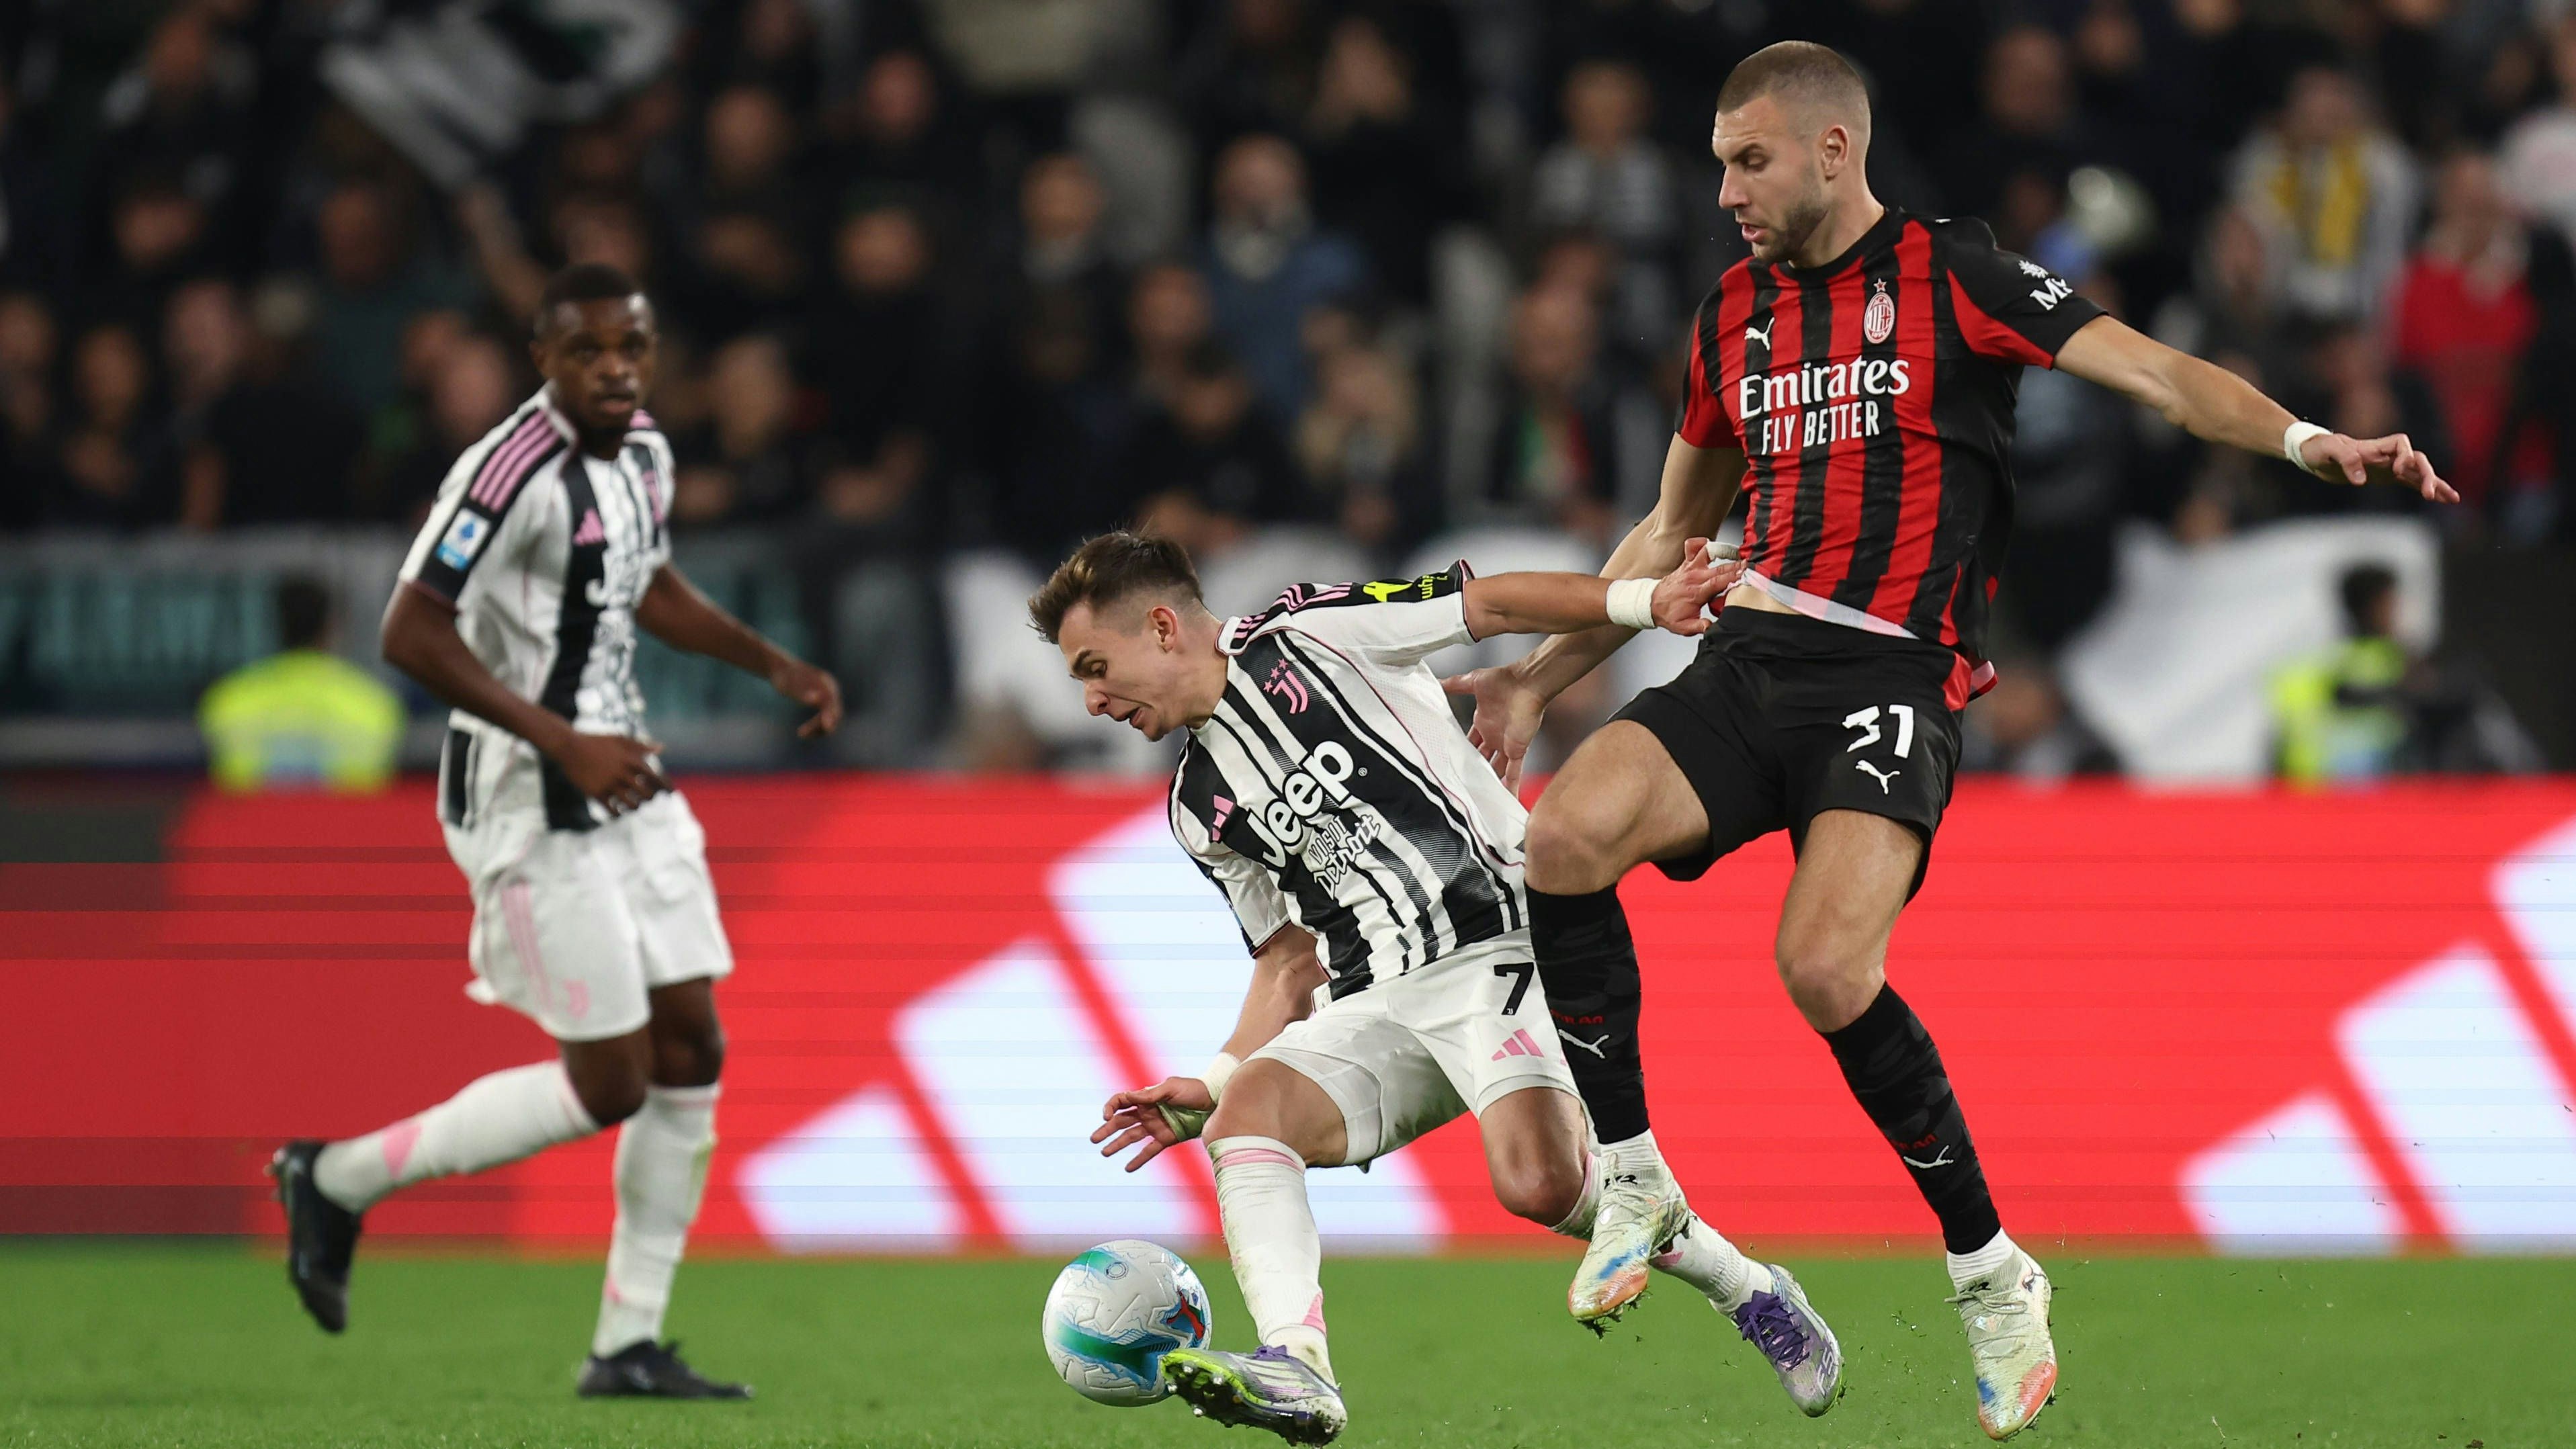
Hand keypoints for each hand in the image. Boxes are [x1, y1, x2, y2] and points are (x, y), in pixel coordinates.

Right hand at [549, 732, 665, 814]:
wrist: (569, 747)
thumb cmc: (596, 742)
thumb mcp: (620, 740)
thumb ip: (641, 746)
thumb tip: (662, 748)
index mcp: (631, 760)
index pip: (655, 778)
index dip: (665, 787)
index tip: (669, 793)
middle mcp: (623, 773)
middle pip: (646, 794)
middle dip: (651, 799)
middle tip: (650, 801)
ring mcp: (610, 784)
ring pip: (631, 805)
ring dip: (636, 808)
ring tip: (635, 808)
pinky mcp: (596, 793)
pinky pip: (612, 810)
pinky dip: (618, 814)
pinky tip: (618, 813)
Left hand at [770, 658, 842, 737]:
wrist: (781, 668)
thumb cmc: (784, 676)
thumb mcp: (790, 684)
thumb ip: (803, 692)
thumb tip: (816, 700)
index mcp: (825, 683)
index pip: (832, 702)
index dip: (830, 715)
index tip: (827, 728)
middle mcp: (830, 689)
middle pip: (834, 712)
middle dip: (820, 725)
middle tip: (801, 734)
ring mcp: (827, 695)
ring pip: (830, 718)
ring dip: (817, 728)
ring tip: (801, 734)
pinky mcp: (822, 701)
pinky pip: (824, 717)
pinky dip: (815, 726)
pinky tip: (802, 732)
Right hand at [1092, 1076, 1212, 1173]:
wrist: (1214, 1101)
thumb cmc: (1193, 1089)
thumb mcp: (1172, 1087)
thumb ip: (1150, 1095)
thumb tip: (1128, 1096)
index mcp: (1147, 1098)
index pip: (1121, 1101)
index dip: (1110, 1107)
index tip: (1106, 1116)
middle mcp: (1148, 1112)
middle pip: (1121, 1121)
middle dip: (1106, 1130)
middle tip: (1093, 1139)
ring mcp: (1156, 1126)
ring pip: (1131, 1137)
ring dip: (1117, 1145)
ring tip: (1104, 1153)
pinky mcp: (1166, 1139)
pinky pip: (1149, 1151)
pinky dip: (1139, 1159)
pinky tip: (1127, 1168)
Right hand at [1441, 665, 1547, 792]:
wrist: (1527, 682)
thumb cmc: (1504, 680)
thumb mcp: (1473, 681)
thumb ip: (1454, 684)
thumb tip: (1436, 681)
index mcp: (1483, 721)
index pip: (1470, 741)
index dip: (1463, 751)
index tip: (1452, 763)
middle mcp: (1494, 735)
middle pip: (1482, 758)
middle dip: (1474, 770)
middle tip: (1462, 785)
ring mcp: (1506, 744)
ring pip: (1497, 769)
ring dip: (1491, 782)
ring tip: (1480, 798)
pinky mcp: (1517, 749)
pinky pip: (1514, 772)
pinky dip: (1511, 786)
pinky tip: (1508, 800)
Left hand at [1651, 537, 1743, 635]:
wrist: (1652, 605)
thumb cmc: (1669, 614)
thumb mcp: (1684, 627)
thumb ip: (1699, 626)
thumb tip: (1711, 626)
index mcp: (1696, 593)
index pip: (1717, 582)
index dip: (1732, 577)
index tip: (1744, 574)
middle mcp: (1694, 577)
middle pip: (1718, 568)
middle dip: (1735, 565)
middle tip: (1748, 564)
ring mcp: (1690, 568)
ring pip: (1708, 553)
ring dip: (1723, 551)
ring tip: (1737, 553)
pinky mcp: (1686, 563)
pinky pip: (1693, 547)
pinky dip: (1701, 542)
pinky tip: (1711, 545)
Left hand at [2296, 430, 2457, 502]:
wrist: (2313, 454)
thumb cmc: (2320, 449)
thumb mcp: (2327, 451)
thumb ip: (2344, 459)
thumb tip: (2360, 480)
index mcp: (2375, 447)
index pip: (2402, 444)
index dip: (2405, 456)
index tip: (2398, 470)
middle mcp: (2387, 456)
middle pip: (2417, 460)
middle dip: (2427, 475)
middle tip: (2430, 494)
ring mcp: (2389, 467)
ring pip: (2419, 473)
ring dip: (2435, 484)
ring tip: (2453, 498)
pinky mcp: (2387, 478)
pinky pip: (2412, 483)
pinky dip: (2426, 489)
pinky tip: (2441, 499)